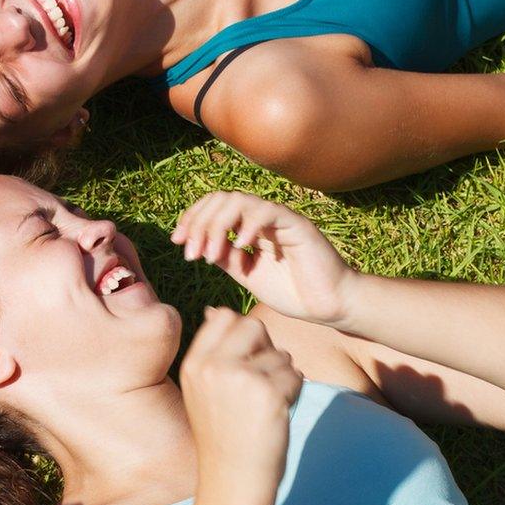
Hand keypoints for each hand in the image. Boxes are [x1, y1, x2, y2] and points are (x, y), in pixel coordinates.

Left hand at [171, 191, 357, 325]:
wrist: (327, 306)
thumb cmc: (292, 292)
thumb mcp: (246, 274)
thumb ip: (224, 257)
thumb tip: (196, 244)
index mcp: (248, 226)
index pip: (214, 206)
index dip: (192, 218)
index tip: (177, 241)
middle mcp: (262, 217)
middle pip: (221, 198)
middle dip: (198, 222)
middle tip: (189, 252)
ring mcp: (279, 218)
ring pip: (239, 201)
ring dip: (216, 225)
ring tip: (209, 254)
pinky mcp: (297, 225)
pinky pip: (267, 212)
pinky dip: (248, 226)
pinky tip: (240, 246)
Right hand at [177, 307, 302, 486]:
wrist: (233, 481)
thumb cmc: (224, 436)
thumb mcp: (202, 390)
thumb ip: (212, 352)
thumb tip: (215, 310)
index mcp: (194, 364)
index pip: (224, 317)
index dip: (243, 333)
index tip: (246, 362)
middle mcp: (213, 366)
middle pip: (253, 326)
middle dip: (266, 349)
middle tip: (263, 381)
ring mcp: (240, 378)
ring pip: (279, 353)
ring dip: (284, 375)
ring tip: (268, 404)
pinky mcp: (269, 393)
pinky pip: (295, 374)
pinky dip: (295, 391)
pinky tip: (279, 412)